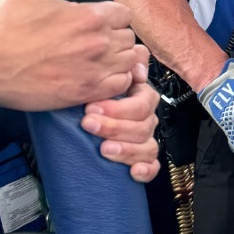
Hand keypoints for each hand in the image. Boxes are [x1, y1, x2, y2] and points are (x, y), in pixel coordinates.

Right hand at [0, 0, 140, 110]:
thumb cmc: (6, 28)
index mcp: (89, 16)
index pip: (124, 13)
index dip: (112, 15)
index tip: (97, 21)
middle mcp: (99, 42)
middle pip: (128, 36)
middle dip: (115, 35)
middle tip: (95, 39)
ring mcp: (95, 69)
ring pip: (129, 60)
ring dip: (119, 57)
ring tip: (101, 57)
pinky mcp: (87, 92)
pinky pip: (122, 84)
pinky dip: (117, 79)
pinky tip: (101, 75)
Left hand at [81, 60, 160, 182]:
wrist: (80, 114)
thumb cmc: (94, 93)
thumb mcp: (109, 70)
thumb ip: (129, 61)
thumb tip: (137, 71)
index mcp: (142, 97)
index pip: (143, 103)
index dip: (119, 108)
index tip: (91, 108)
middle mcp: (146, 119)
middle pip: (143, 126)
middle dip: (114, 127)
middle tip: (89, 124)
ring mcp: (145, 140)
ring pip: (148, 147)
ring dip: (126, 149)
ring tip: (104, 149)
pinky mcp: (141, 160)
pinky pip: (153, 166)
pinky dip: (145, 170)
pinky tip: (133, 171)